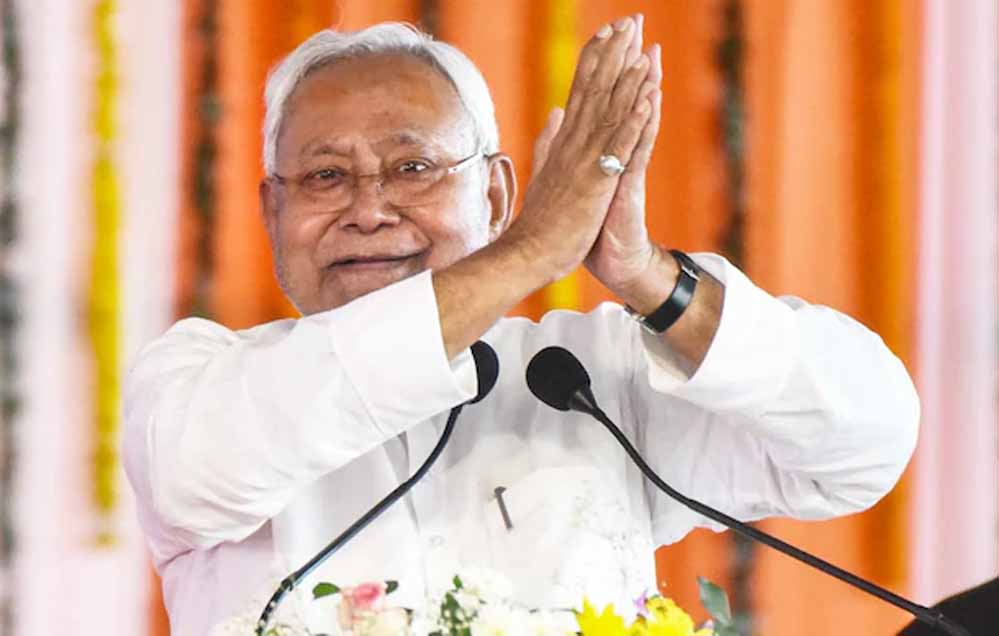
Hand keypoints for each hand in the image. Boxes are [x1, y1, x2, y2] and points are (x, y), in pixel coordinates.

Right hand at [503, 16, 654, 283]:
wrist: (530, 252)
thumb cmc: (539, 219)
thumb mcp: (543, 172)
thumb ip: (548, 140)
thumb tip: (554, 114)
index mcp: (563, 141)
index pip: (580, 89)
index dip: (594, 58)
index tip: (608, 31)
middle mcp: (573, 142)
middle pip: (595, 88)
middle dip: (614, 52)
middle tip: (629, 20)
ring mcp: (584, 159)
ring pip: (609, 109)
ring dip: (627, 75)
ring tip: (641, 44)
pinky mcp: (597, 181)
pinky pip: (619, 145)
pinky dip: (634, 119)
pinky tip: (647, 97)